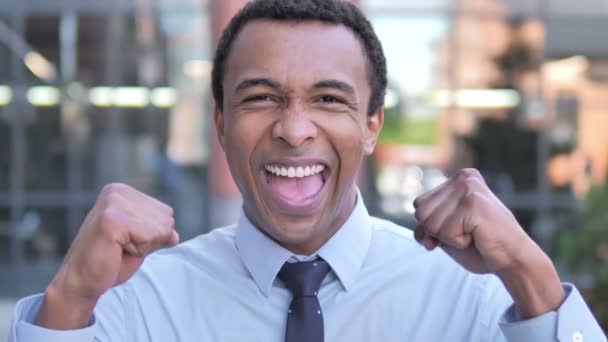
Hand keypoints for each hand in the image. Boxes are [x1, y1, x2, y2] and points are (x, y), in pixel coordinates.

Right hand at [36, 183, 178, 328]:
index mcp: (123, 191)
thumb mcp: (142, 243)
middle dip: (150, 240)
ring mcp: (113, 203)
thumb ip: (160, 233)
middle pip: (166, 218)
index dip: (153, 235)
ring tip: (118, 249)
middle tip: (121, 248)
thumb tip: (175, 235)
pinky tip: (116, 251)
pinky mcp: (111, 219)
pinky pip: (150, 236)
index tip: (126, 241)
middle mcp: (117, 191)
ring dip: (143, 246)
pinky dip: (139, 250)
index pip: (166, 212)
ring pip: (160, 227)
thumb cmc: (110, 262)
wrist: (81, 283)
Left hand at [413, 168, 529, 273]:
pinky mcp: (473, 203)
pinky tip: (478, 236)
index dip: (431, 226)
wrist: (513, 260)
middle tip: (466, 233)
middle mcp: (463, 177)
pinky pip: (444, 232)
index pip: (418, 204)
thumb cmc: (480, 247)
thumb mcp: (445, 234)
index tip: (457, 229)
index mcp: (458, 179)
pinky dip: (458, 242)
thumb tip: (420, 232)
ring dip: (449, 238)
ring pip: (430, 223)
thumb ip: (426, 226)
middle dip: (438, 232)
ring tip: (473, 233)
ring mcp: (469, 188)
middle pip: (420, 212)